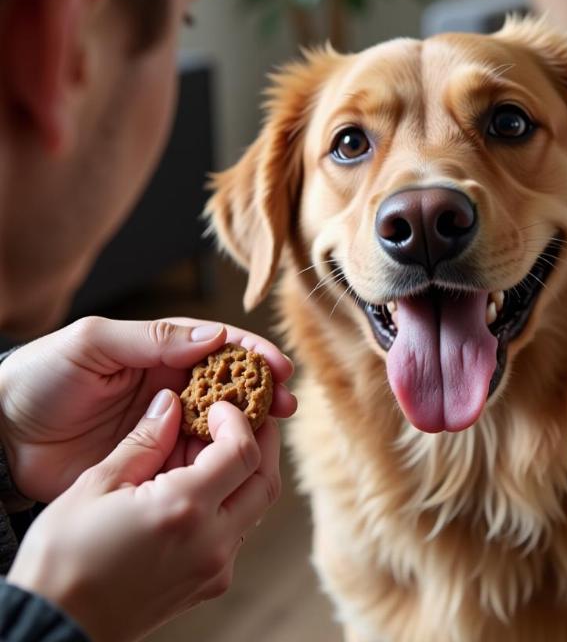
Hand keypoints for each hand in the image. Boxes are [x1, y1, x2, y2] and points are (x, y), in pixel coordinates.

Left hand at [0, 316, 295, 501]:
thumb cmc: (41, 376)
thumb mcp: (93, 343)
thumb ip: (152, 339)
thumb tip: (213, 336)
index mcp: (160, 351)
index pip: (218, 347)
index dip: (252, 353)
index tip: (278, 366)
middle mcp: (170, 387)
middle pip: (228, 387)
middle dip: (261, 392)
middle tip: (287, 404)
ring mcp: (163, 426)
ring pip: (217, 426)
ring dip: (246, 429)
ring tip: (269, 437)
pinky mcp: (152, 463)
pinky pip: (192, 462)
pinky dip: (216, 464)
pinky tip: (234, 467)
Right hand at [7, 389, 280, 641]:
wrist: (51, 630)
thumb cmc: (61, 559)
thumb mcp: (97, 486)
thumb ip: (144, 441)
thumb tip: (170, 403)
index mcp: (184, 510)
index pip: (243, 452)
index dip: (239, 421)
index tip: (220, 404)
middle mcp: (211, 542)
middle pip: (264, 480)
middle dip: (261, 442)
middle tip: (243, 417)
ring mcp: (214, 569)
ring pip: (255, 507)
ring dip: (247, 472)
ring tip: (216, 448)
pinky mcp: (208, 585)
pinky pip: (237, 533)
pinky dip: (231, 501)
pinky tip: (201, 486)